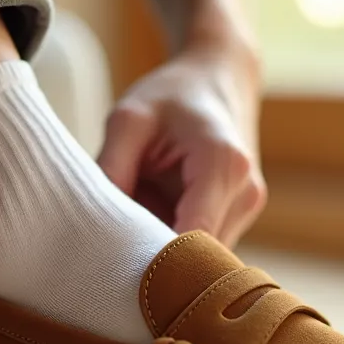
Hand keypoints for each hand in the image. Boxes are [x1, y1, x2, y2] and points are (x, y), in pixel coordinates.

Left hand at [97, 41, 265, 246]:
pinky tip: (154, 221)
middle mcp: (245, 192)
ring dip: (167, 251)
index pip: (193, 238)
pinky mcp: (240, 214)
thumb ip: (111, 167)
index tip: (117, 268)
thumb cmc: (172, 94)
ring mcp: (247, 207)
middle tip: (114, 257)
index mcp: (222, 164)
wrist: (217, 75)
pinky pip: (206, 245)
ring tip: (136, 226)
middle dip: (158, 262)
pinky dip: (176, 240)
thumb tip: (96, 224)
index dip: (157, 263)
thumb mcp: (128, 119)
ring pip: (204, 257)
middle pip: (200, 256)